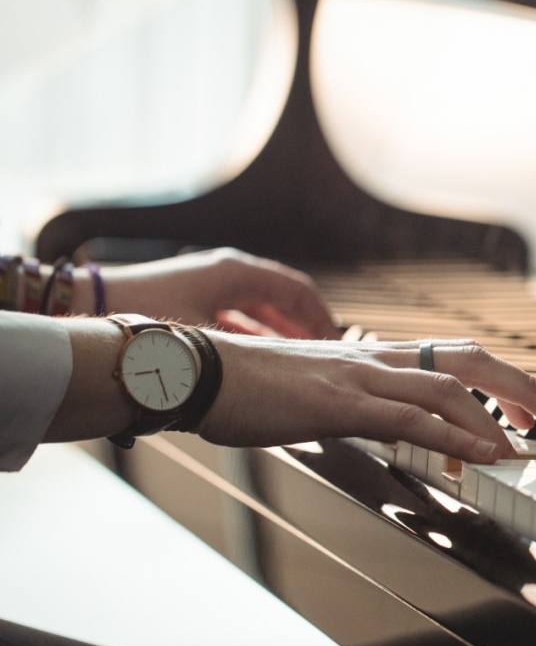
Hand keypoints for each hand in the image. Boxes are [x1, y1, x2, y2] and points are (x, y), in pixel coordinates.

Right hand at [50, 324, 535, 463]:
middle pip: (470, 359)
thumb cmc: (251, 385)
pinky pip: (409, 416)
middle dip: (523, 386)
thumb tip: (389, 424)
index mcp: (374, 355)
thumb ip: (358, 404)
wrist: (198, 369)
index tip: (531, 406)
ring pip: (449, 385)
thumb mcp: (317, 392)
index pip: (455, 357)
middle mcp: (376, 357)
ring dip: (498, 414)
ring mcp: (360, 376)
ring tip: (532, 443)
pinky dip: (452, 434)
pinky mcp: (339, 402)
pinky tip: (479, 453)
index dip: (500, 378)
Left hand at [74, 248, 337, 338]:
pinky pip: (238, 315)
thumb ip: (246, 350)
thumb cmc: (143, 313)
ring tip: (298, 359)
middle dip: (304, 327)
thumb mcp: (204, 335)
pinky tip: (259, 358)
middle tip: (324, 353)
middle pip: (282, 298)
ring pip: (260, 308)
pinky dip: (255, 334)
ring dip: (280, 332)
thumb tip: (281, 373)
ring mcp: (209, 283)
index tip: (337, 342)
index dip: (321, 318)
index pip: (298, 291)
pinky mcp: (193, 298)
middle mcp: (227, 272)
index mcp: (237, 272)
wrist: (88, 304)